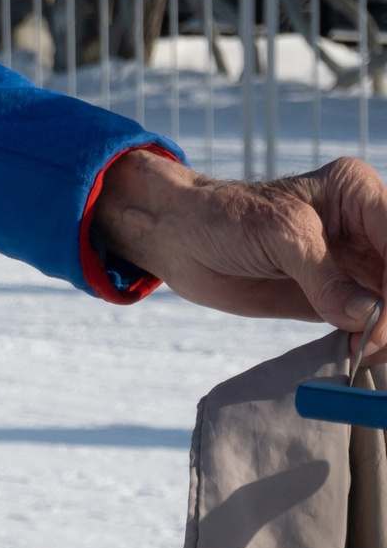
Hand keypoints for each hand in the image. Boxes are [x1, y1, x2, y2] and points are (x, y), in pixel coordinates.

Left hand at [95, 148, 386, 356]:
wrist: (180, 238)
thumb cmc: (222, 218)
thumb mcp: (276, 234)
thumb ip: (324, 275)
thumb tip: (370, 317)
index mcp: (358, 194)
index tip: (384, 314)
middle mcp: (368, 229)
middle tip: (375, 339)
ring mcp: (358, 267)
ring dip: (386, 333)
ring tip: (363, 349)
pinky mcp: (341, 300)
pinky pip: (372, 327)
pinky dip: (372, 344)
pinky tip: (356, 353)